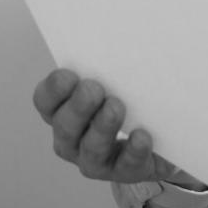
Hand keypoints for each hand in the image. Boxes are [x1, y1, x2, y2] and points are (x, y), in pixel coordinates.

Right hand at [31, 68, 198, 185]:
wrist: (162, 140)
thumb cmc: (131, 102)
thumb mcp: (118, 80)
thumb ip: (113, 65)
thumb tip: (125, 35)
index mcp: (64, 112)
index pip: (45, 102)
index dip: (53, 90)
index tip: (69, 74)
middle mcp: (73, 138)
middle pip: (65, 126)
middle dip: (78, 107)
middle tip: (93, 88)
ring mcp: (96, 159)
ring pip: (91, 149)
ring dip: (102, 127)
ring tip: (116, 107)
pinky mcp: (124, 172)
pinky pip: (126, 165)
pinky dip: (133, 150)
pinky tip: (142, 135)